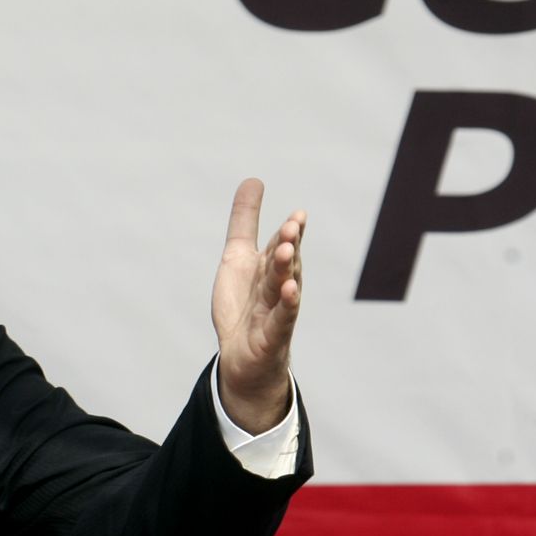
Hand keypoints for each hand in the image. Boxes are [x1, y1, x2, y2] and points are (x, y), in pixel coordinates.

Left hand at [211, 177, 304, 432]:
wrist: (243, 355)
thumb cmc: (244, 303)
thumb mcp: (237, 258)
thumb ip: (245, 221)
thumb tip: (254, 179)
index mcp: (270, 266)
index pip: (282, 245)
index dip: (290, 231)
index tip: (297, 214)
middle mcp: (278, 286)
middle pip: (283, 262)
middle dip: (288, 244)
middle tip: (293, 225)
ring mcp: (277, 311)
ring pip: (282, 286)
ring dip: (285, 268)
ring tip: (286, 250)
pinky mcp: (272, 335)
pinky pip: (282, 319)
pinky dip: (287, 305)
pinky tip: (290, 290)